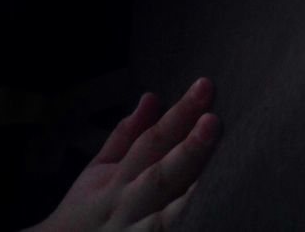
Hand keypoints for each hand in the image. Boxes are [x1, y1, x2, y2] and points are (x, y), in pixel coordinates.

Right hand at [33, 77, 219, 231]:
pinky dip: (184, 227)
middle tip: (213, 121)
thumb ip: (126, 135)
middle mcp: (125, 206)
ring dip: (190, 196)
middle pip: (160, 175)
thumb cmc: (85, 211)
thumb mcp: (98, 170)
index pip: (153, 140)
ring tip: (219, 173)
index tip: (205, 87)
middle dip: (188, 150)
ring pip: (164, 218)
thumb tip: (152, 96)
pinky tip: (206, 218)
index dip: (179, 115)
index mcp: (116, 179)